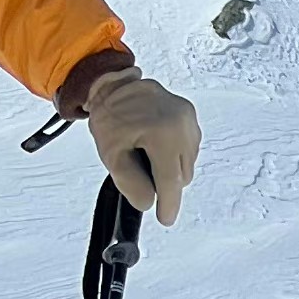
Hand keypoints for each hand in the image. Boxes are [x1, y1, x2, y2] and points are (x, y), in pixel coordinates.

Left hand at [86, 67, 200, 222]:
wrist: (111, 81)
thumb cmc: (108, 115)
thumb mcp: (111, 154)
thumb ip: (130, 183)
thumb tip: (149, 202)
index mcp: (163, 133)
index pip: (169, 181)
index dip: (168, 204)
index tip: (165, 218)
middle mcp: (182, 123)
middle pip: (180, 174)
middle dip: (163, 181)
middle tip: (140, 168)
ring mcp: (189, 117)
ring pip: (185, 163)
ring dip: (169, 167)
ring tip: (145, 150)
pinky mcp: (190, 114)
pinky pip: (187, 147)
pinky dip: (173, 152)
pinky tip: (155, 143)